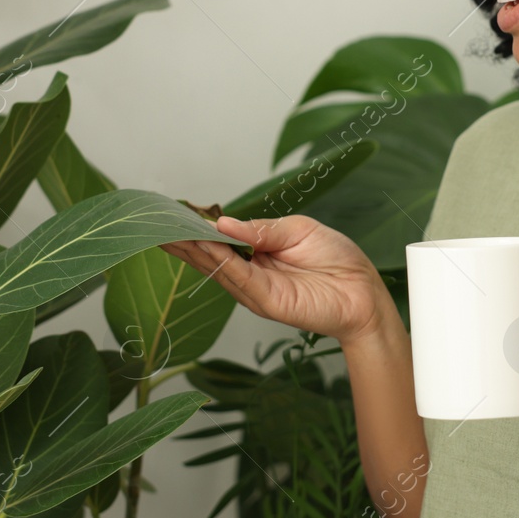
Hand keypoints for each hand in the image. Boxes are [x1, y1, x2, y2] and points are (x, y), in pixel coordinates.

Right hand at [159, 214, 391, 345]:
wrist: (364, 290)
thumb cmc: (336, 259)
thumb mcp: (297, 231)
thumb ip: (260, 230)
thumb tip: (222, 224)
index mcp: (255, 255)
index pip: (215, 242)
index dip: (193, 230)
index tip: (168, 215)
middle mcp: (249, 274)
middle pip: (206, 257)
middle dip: (181, 241)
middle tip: (154, 224)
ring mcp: (255, 290)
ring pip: (216, 268)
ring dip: (193, 249)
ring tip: (170, 230)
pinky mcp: (267, 302)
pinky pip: (239, 278)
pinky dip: (220, 262)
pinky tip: (205, 245)